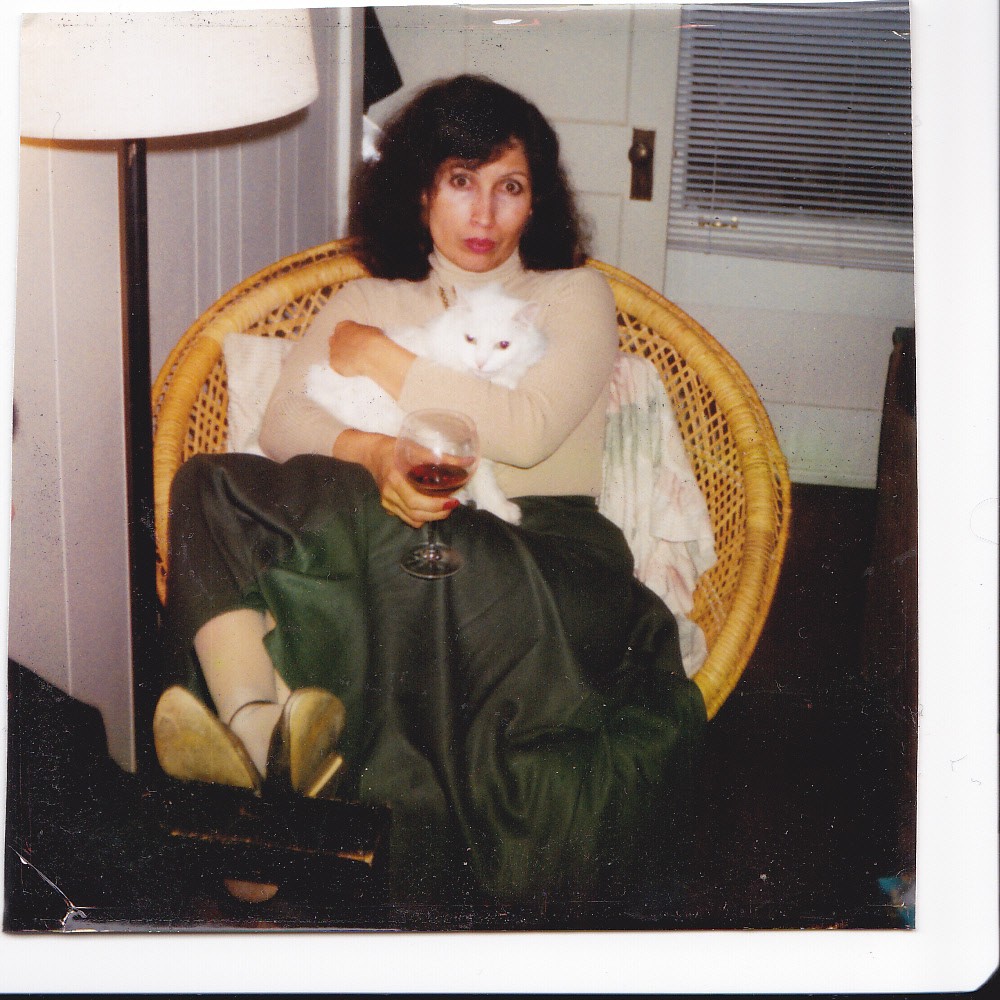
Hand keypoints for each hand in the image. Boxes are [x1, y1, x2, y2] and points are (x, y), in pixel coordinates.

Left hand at [328, 320, 414, 396]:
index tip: (355, 340)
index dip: (349, 335)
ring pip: (335, 354)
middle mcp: (335, 337)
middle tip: (353, 352)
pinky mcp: (334, 364)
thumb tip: (369, 337)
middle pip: (335, 341)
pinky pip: (337, 366)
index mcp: (344, 326)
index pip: (342, 328)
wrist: (371, 354)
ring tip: (354, 362)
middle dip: (342, 345)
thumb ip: (364, 333)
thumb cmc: (375, 339)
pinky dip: (343, 368)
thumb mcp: (371, 330)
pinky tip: (353, 369)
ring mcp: (333, 351)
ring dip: (342, 357)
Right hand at [333, 430, 457, 529]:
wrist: (373, 453)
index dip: (436, 506)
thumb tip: (468, 462)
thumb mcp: (419, 449)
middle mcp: (390, 494)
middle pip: (416, 513)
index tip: (452, 500)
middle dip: (438, 513)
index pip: (416, 501)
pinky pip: (406, 517)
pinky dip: (421, 516)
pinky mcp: (387, 506)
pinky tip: (430, 508)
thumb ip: (444, 458)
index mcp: (395, 479)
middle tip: (452, 504)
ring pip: (412, 519)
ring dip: (431, 517)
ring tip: (445, 507)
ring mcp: (387, 501)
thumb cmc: (396, 449)